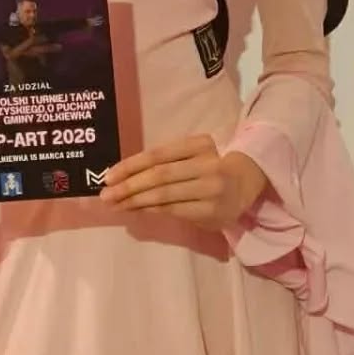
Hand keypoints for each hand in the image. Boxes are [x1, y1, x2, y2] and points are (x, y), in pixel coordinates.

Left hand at [99, 135, 267, 231]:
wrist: (247, 183)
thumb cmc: (211, 166)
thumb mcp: (192, 154)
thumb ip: (165, 162)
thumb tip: (123, 177)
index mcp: (199, 144)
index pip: (158, 154)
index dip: (130, 165)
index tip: (108, 176)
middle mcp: (207, 164)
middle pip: (159, 176)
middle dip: (128, 186)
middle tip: (106, 195)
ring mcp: (211, 189)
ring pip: (164, 195)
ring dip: (135, 201)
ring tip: (116, 205)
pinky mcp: (211, 211)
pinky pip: (173, 210)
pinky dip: (150, 210)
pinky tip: (135, 210)